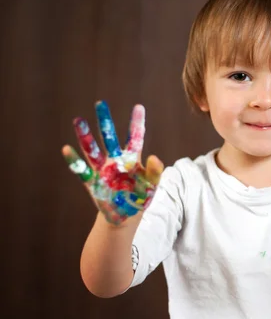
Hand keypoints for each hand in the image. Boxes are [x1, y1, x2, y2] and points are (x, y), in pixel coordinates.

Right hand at [62, 101, 163, 224]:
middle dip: (105, 121)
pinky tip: (66, 149)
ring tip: (78, 120)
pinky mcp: (93, 182)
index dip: (137, 123)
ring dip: (86, 136)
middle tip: (100, 103)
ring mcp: (103, 170)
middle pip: (109, 137)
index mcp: (132, 159)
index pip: (135, 137)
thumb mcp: (151, 185)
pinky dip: (74, 161)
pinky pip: (81, 170)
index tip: (139, 106)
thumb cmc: (140, 197)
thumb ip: (154, 172)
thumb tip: (155, 157)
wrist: (125, 215)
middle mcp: (115, 160)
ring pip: (93, 150)